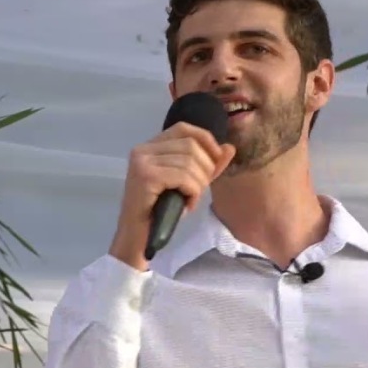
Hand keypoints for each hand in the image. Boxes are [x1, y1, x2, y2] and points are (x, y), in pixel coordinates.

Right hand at [109, 122, 235, 269]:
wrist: (138, 239)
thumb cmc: (160, 212)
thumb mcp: (189, 184)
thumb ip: (208, 166)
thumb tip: (229, 148)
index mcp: (150, 146)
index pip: (184, 128)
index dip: (205, 140)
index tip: (216, 161)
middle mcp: (143, 149)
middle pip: (191, 145)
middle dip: (205, 169)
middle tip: (198, 191)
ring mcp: (142, 162)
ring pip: (189, 162)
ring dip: (198, 185)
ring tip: (190, 200)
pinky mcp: (145, 177)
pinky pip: (184, 177)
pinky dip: (192, 192)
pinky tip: (187, 205)